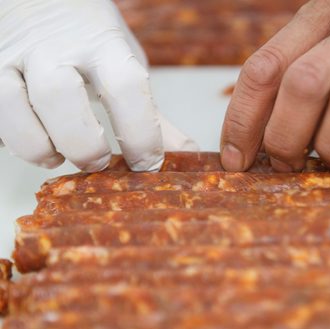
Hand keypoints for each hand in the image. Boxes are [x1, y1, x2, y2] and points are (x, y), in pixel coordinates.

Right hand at [0, 0, 196, 171]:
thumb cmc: (89, 37)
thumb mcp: (124, 63)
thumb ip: (150, 113)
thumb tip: (184, 153)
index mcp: (101, 41)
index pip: (125, 85)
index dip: (140, 131)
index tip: (149, 163)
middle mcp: (53, 45)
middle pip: (61, 98)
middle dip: (83, 144)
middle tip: (98, 162)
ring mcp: (13, 56)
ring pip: (12, 108)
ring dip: (38, 146)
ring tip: (57, 156)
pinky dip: (11, 139)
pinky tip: (32, 140)